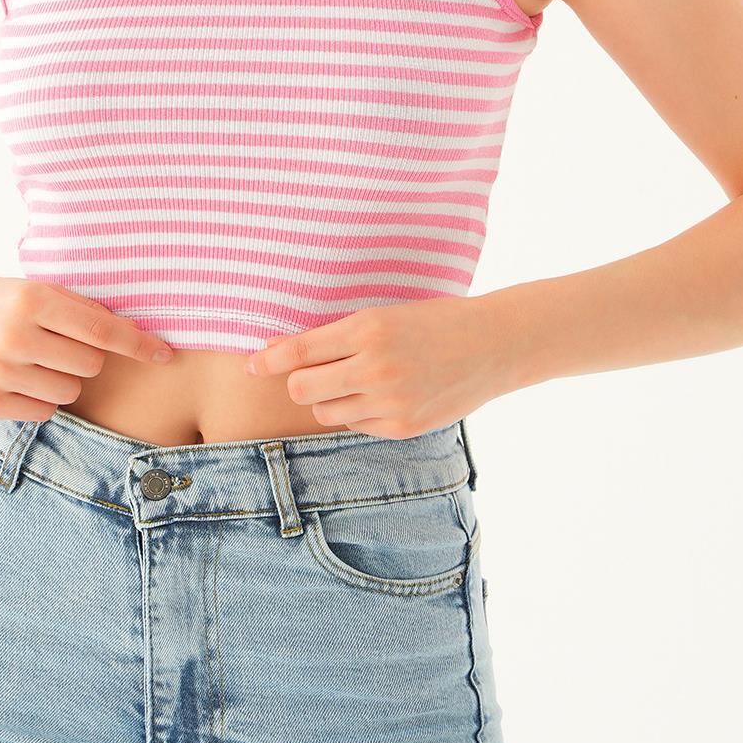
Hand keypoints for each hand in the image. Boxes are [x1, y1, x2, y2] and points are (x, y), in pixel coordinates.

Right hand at [0, 274, 173, 419]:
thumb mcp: (37, 290)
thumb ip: (83, 311)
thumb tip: (136, 334)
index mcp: (33, 300)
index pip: (102, 330)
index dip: (138, 343)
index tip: (167, 354)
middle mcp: (16, 336)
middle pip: (91, 365)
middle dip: (85, 357)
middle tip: (58, 344)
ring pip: (70, 392)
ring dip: (64, 379)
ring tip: (36, 360)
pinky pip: (45, 411)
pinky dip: (41, 398)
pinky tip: (20, 377)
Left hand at [243, 295, 496, 437]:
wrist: (492, 346)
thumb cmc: (433, 321)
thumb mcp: (383, 315)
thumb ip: (334, 335)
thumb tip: (278, 348)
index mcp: (368, 329)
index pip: (300, 352)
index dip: (268, 359)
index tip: (250, 365)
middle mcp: (375, 368)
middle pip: (302, 389)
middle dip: (298, 382)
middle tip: (310, 373)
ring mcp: (390, 402)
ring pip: (326, 411)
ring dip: (329, 398)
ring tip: (355, 380)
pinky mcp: (402, 427)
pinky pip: (356, 424)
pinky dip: (357, 412)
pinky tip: (380, 394)